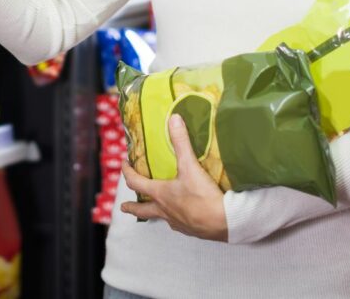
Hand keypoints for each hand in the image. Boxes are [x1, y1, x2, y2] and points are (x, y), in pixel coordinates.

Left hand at [121, 114, 228, 242]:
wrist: (225, 221)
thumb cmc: (203, 195)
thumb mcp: (191, 166)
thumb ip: (181, 142)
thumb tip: (174, 119)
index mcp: (160, 194)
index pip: (136, 183)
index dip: (127, 173)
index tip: (124, 165)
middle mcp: (165, 210)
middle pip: (142, 210)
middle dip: (132, 207)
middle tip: (124, 207)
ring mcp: (177, 222)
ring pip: (160, 218)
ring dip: (154, 213)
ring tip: (153, 211)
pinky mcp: (191, 230)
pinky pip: (177, 224)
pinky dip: (174, 219)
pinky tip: (181, 216)